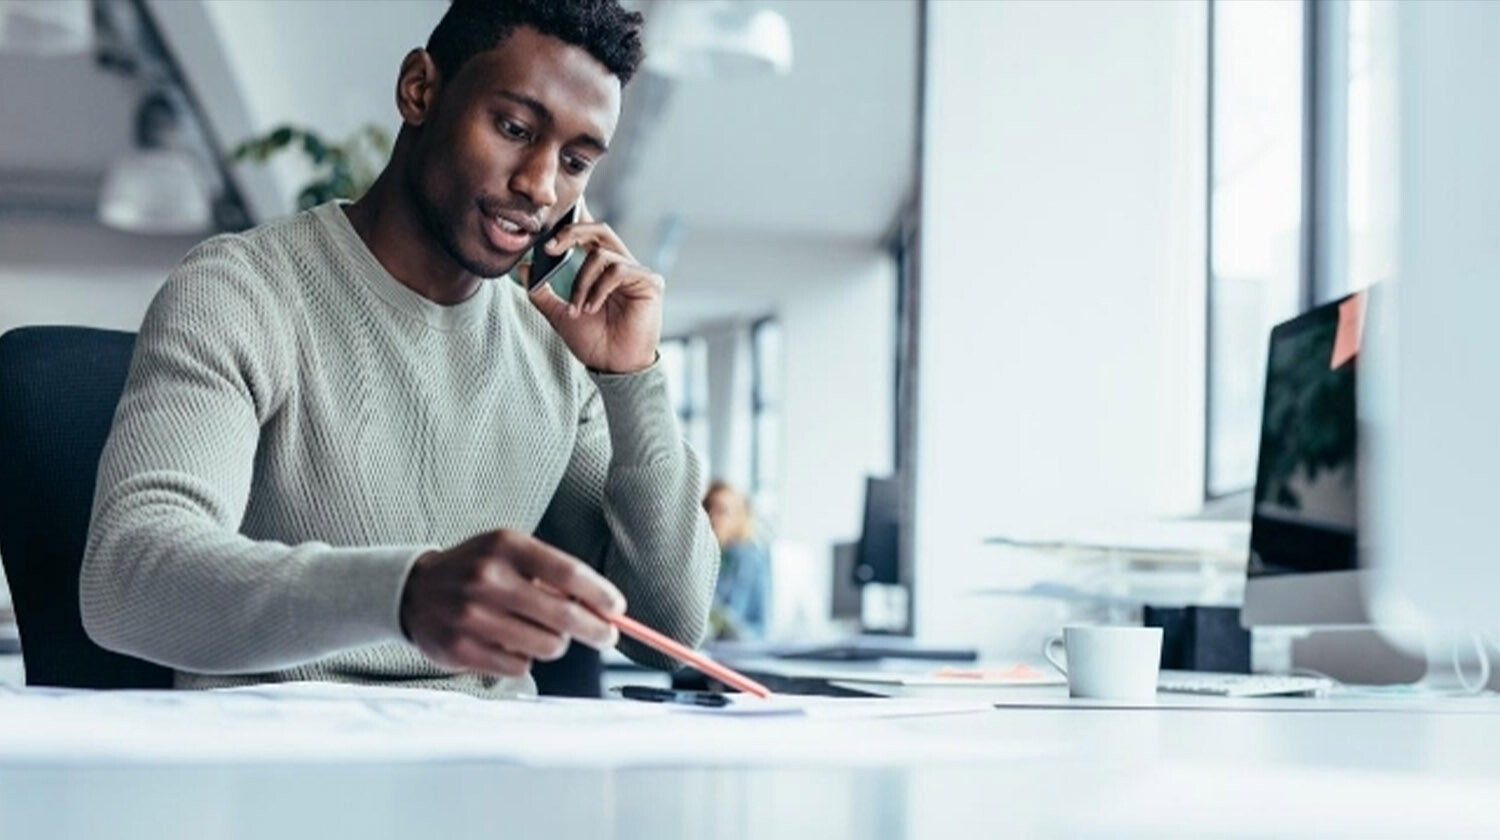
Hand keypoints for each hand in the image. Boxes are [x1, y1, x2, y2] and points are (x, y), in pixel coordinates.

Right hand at [400, 529, 625, 677]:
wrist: (414, 591)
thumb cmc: (477, 570)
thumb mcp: (510, 553)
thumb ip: (551, 574)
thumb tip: (603, 608)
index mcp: (505, 547)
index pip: (568, 574)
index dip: (600, 595)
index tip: (617, 609)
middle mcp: (487, 579)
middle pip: (563, 616)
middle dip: (595, 630)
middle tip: (605, 636)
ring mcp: (471, 616)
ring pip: (546, 647)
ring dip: (554, 645)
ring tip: (540, 633)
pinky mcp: (461, 649)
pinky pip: (520, 667)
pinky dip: (524, 660)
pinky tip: (509, 644)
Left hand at [519, 201, 662, 374]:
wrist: (613, 366)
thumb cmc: (593, 342)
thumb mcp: (559, 314)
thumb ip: (542, 292)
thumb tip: (525, 267)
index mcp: (603, 269)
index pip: (589, 235)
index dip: (569, 228)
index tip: (545, 245)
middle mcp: (621, 265)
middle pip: (599, 229)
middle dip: (571, 233)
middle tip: (551, 249)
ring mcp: (636, 273)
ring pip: (601, 254)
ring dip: (581, 281)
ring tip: (578, 308)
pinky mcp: (649, 282)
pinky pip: (619, 270)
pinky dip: (599, 288)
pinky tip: (593, 308)